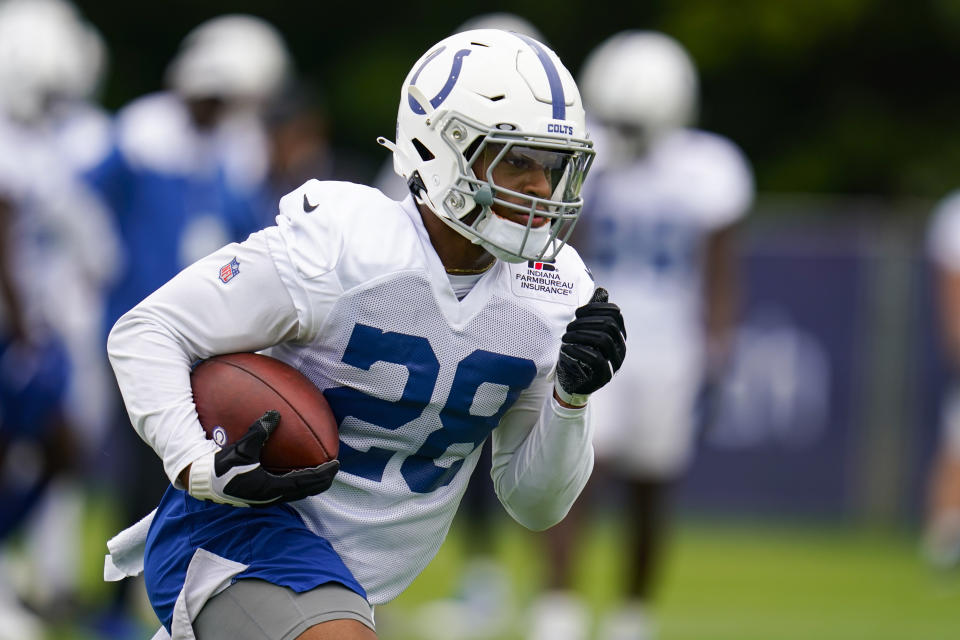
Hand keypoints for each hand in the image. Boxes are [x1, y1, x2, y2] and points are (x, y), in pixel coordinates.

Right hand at [187, 410, 338, 506]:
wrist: (202, 483)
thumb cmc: (221, 467)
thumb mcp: (241, 448)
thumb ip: (259, 431)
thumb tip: (275, 414)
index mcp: (272, 488)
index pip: (306, 482)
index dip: (323, 474)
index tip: (336, 464)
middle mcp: (272, 497)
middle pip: (306, 490)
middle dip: (322, 480)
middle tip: (333, 467)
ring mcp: (265, 498)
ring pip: (296, 492)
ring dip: (309, 482)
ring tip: (319, 470)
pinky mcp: (258, 495)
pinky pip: (284, 489)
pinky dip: (295, 481)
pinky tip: (292, 470)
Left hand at [554, 287, 625, 406]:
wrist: (571, 383)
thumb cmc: (577, 353)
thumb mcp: (584, 331)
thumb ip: (593, 313)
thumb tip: (602, 290)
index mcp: (618, 334)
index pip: (615, 313)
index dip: (596, 308)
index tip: (577, 313)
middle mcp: (621, 348)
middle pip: (609, 325)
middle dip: (585, 322)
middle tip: (568, 327)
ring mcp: (615, 363)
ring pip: (603, 340)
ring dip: (580, 335)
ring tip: (565, 337)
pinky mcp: (605, 376)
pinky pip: (597, 359)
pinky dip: (579, 351)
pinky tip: (567, 349)